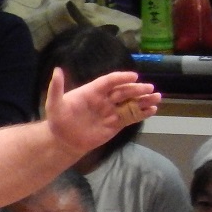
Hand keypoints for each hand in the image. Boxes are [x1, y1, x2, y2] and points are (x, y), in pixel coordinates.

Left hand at [43, 67, 160, 153]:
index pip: (109, 81)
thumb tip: (57, 70)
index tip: (134, 76)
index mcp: (92, 91)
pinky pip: (130, 116)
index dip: (121, 78)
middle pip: (123, 91)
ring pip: (130, 103)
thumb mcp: (54, 104)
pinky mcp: (116, 123)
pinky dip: (141, 113)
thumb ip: (56, 88)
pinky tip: (152, 110)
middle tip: (149, 88)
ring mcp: (111, 111)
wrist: (64, 140)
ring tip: (157, 97)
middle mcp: (104, 99)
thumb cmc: (58, 120)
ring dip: (143, 100)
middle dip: (136, 89)